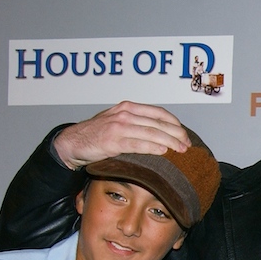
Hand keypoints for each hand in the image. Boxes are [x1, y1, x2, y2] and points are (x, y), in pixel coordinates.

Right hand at [53, 101, 189, 168]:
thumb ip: (137, 122)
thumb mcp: (118, 121)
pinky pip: (137, 144)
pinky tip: (163, 151)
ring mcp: (118, 127)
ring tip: (181, 150)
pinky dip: (152, 147)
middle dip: (177, 134)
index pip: (159, 112)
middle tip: (188, 144)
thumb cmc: (97, 133)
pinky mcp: (112, 141)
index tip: (185, 134)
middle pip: (158, 123)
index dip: (175, 123)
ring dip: (170, 141)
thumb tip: (162, 133)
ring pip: (151, 133)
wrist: (73, 141)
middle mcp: (125, 114)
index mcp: (128, 107)